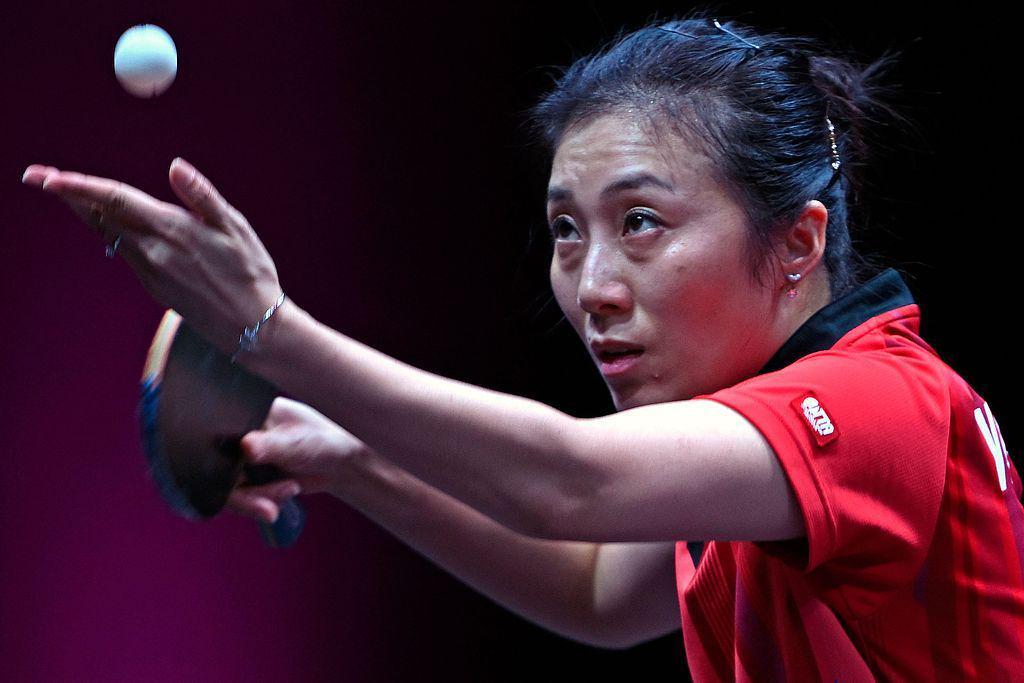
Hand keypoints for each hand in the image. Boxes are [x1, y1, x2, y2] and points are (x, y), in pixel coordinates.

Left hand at [21, 159, 282, 356]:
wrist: (252, 327)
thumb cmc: (252, 274)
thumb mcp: (236, 228)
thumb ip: (202, 196)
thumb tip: (175, 166)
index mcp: (174, 231)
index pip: (116, 200)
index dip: (78, 186)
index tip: (47, 176)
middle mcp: (154, 252)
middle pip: (101, 216)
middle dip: (68, 195)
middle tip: (35, 175)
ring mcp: (150, 272)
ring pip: (109, 234)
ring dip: (87, 211)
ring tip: (65, 192)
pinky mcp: (154, 286)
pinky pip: (125, 251)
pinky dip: (111, 231)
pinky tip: (110, 222)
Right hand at [228, 396, 368, 523]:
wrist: (340, 465)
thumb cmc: (324, 441)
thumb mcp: (298, 442)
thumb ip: (271, 445)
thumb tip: (245, 446)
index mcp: (249, 414)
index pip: (221, 436)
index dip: (223, 458)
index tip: (243, 473)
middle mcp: (241, 437)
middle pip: (221, 469)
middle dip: (244, 493)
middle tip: (267, 507)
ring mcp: (244, 460)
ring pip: (232, 489)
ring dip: (257, 500)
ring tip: (289, 491)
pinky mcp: (251, 480)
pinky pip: (244, 500)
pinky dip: (262, 504)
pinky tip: (288, 493)